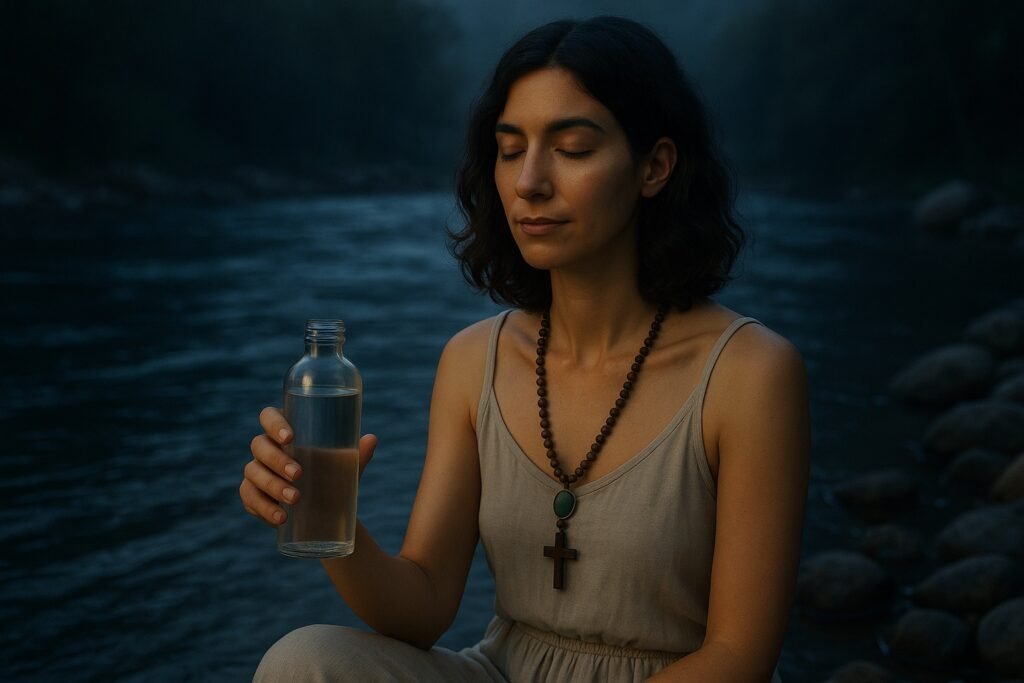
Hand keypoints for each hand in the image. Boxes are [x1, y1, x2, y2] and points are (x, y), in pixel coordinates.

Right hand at [239, 405, 377, 525]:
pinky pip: (249, 498)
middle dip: (277, 460)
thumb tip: (372, 439)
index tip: (290, 438)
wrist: (327, 510)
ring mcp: (255, 471)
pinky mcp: (251, 495)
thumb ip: (358, 454)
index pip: (269, 416)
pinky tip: (281, 517)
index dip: (274, 424)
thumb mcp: (346, 466)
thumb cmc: (332, 476)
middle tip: (299, 474)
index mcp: (284, 430)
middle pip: (259, 445)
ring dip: (272, 486)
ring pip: (253, 472)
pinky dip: (264, 508)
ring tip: (295, 500)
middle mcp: (265, 448)